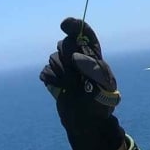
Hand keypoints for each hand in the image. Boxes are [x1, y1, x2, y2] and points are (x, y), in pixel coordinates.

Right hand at [40, 17, 126, 149]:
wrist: (86, 124)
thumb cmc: (99, 105)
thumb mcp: (102, 87)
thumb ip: (92, 68)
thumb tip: (76, 57)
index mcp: (95, 57)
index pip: (85, 34)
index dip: (75, 26)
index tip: (65, 25)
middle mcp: (79, 59)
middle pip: (66, 44)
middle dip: (67, 58)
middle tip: (76, 75)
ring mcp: (65, 68)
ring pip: (54, 57)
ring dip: (61, 72)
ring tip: (70, 87)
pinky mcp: (55, 78)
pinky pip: (46, 70)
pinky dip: (51, 80)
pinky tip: (60, 89)